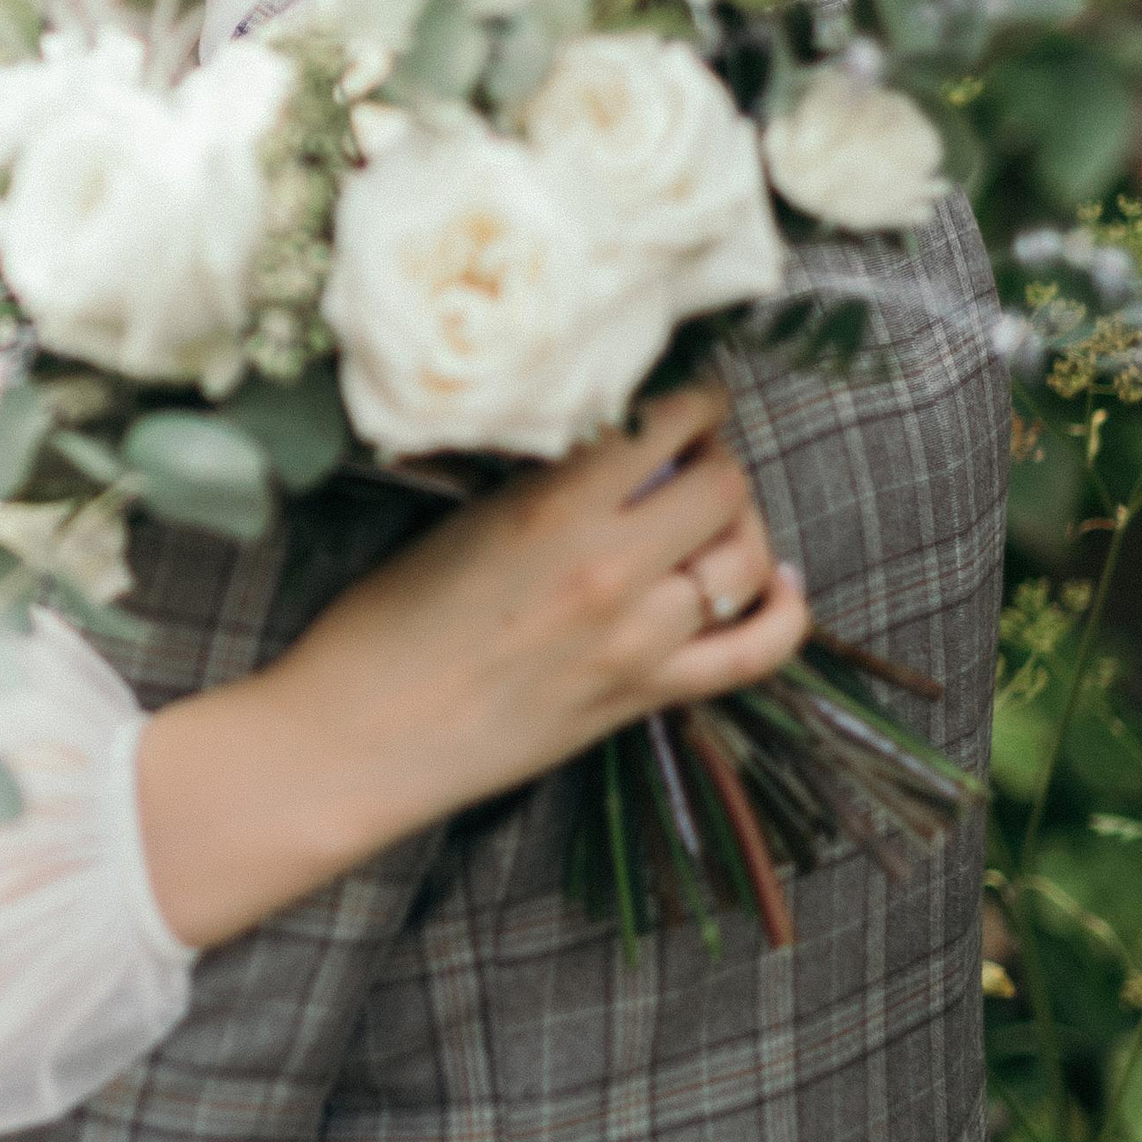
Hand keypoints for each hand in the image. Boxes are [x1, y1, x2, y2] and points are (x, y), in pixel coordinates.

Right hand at [140, 384, 808, 945]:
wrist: (356, 741)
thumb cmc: (379, 629)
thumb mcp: (454, 524)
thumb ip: (542, 484)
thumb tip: (609, 446)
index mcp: (551, 508)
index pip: (669, 422)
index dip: (693, 401)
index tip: (685, 400)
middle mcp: (608, 568)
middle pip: (724, 484)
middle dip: (716, 461)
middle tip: (689, 461)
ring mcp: (636, 640)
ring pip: (746, 558)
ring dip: (742, 527)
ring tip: (711, 520)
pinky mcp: (643, 700)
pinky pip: (756, 652)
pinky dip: (785, 613)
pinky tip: (779, 586)